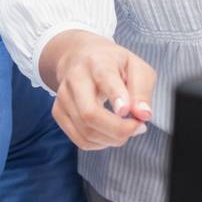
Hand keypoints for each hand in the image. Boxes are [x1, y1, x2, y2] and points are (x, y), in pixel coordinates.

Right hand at [39, 30, 156, 150]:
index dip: (115, 96)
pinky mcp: (58, 112)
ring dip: (113, 139)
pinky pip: (81, 140)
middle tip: (138, 128)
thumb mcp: (136, 67)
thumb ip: (142, 90)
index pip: (104, 78)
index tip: (125, 110)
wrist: (81, 58)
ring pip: (86, 131)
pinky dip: (101, 143)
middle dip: (118, 130)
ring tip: (128, 129)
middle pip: (89, 113)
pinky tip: (111, 133)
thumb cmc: (114, 64)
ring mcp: (63, 96)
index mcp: (98, 62)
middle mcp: (75, 78)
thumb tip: (143, 115)